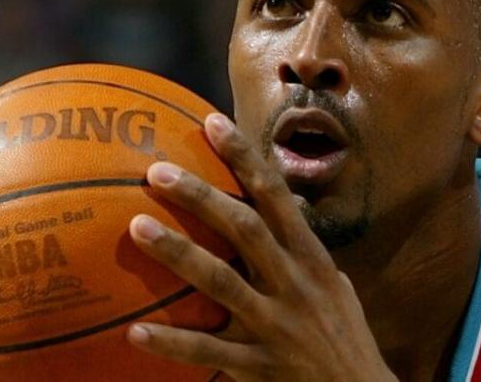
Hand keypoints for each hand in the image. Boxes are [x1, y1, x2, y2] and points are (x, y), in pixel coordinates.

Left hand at [126, 113, 395, 381]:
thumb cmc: (345, 336)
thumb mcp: (334, 286)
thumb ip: (303, 253)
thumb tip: (275, 216)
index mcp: (311, 258)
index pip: (276, 196)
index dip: (245, 158)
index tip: (212, 122)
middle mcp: (295, 283)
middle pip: (244, 228)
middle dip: (201, 196)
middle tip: (157, 170)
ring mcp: (276, 324)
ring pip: (221, 282)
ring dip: (179, 252)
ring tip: (136, 227)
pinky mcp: (260, 364)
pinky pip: (209, 351)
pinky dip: (172, 342)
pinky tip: (136, 332)